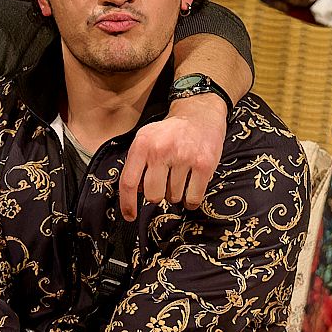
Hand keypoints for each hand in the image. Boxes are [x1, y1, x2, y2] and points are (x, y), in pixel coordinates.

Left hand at [118, 93, 225, 218]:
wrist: (199, 115)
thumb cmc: (169, 133)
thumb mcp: (146, 140)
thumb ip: (137, 165)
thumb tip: (135, 195)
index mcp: (142, 144)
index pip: (129, 182)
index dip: (128, 204)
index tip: (130, 216)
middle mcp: (161, 150)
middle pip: (152, 195)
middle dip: (157, 195)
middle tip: (164, 184)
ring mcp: (184, 157)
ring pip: (174, 198)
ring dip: (176, 194)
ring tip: (180, 177)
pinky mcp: (204, 165)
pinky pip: (193, 198)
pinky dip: (191, 201)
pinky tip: (191, 189)